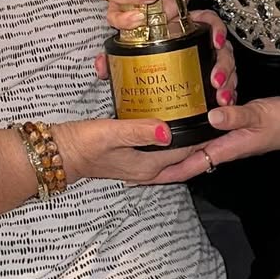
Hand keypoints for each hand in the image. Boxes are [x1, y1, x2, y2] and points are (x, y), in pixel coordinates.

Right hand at [53, 117, 205, 184]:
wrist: (60, 153)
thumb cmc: (82, 144)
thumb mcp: (110, 133)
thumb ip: (139, 131)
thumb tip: (168, 131)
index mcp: (147, 164)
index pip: (186, 151)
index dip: (204, 134)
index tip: (219, 116)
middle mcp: (148, 167)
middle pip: (183, 152)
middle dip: (200, 136)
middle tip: (214, 111)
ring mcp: (140, 162)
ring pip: (172, 150)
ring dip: (186, 136)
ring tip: (199, 113)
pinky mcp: (132, 154)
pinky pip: (159, 145)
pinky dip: (169, 134)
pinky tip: (170, 118)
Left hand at [92, 9, 236, 107]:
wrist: (152, 81)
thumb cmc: (146, 58)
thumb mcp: (132, 55)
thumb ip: (117, 58)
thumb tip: (101, 65)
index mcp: (184, 29)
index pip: (208, 21)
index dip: (215, 29)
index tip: (215, 41)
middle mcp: (201, 43)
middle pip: (222, 47)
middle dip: (223, 64)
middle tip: (216, 80)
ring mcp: (210, 60)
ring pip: (227, 66)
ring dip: (228, 80)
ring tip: (222, 96)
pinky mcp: (214, 77)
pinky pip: (228, 82)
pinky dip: (229, 91)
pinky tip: (226, 102)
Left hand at [149, 96, 279, 183]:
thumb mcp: (260, 114)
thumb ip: (236, 116)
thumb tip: (211, 116)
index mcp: (229, 147)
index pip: (192, 164)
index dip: (168, 172)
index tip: (145, 177)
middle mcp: (226, 147)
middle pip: (189, 162)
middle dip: (164, 167)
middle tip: (139, 169)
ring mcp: (230, 141)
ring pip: (196, 151)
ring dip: (176, 155)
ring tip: (152, 153)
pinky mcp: (234, 132)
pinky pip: (207, 139)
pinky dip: (191, 139)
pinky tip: (183, 132)